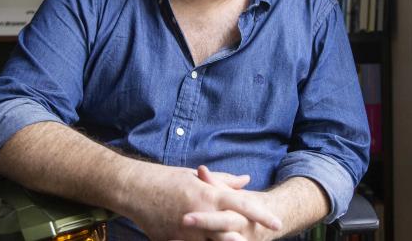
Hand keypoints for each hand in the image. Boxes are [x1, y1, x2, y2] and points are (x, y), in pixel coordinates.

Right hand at [121, 163, 280, 240]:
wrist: (134, 189)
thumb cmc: (166, 179)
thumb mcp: (195, 177)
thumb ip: (224, 181)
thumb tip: (247, 181)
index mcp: (207, 195)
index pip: (241, 204)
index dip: (261, 214)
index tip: (276, 222)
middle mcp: (200, 214)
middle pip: (231, 232)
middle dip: (247, 239)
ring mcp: (186, 231)